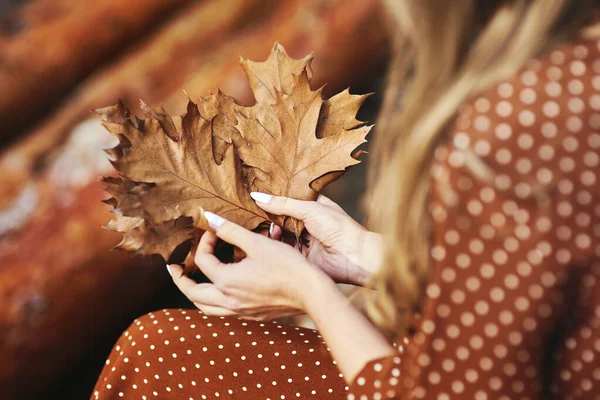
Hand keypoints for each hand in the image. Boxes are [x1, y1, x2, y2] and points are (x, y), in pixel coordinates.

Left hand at [168, 211, 332, 319]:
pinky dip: (213, 302)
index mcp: (227, 281)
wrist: (311, 292)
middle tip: (175, 268)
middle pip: (193, 293)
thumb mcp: (257, 244)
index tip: (214, 231)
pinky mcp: (251, 315)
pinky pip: (222, 312)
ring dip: (195, 294)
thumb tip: (209, 218)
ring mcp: (240, 311)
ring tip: (192, 282)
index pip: (203, 260)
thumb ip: (231, 231)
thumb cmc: (287, 266)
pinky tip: (220, 291)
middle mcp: (229, 300)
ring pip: (206, 308)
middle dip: (181, 279)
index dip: (205, 242)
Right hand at [250, 192, 382, 285]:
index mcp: (314, 206)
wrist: (354, 257)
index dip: (274, 197)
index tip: (254, 193)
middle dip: (268, 214)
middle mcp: (307, 222)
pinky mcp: (300, 257)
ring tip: (263, 226)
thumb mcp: (310, 209)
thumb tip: (256, 196)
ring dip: (270, 229)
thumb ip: (283, 204)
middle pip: (282, 217)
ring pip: (280, 233)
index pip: (289, 199)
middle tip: (251, 211)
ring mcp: (303, 240)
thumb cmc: (338, 227)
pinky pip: (282, 249)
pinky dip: (274, 244)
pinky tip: (267, 238)